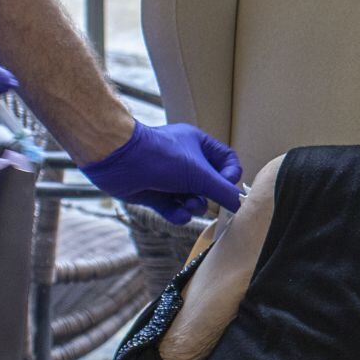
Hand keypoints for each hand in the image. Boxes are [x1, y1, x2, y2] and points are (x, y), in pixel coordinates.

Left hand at [79, 121, 242, 224]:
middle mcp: (186, 160)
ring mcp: (170, 178)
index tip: (226, 187)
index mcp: (198, 145)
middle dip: (209, 196)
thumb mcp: (198, 173)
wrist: (119, 160)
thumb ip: (222, 190)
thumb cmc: (160, 157)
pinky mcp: (156, 194)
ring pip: (193, 199)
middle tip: (206, 199)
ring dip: (194, 206)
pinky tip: (177, 213)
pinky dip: (178, 214)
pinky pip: (175, 209)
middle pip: (210, 184)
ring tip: (187, 205)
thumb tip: (240, 204)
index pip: (227, 161)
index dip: (230, 176)